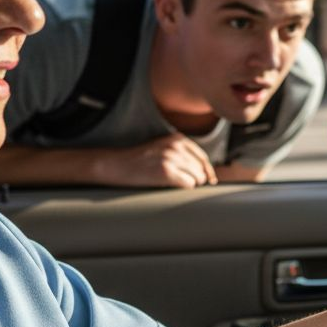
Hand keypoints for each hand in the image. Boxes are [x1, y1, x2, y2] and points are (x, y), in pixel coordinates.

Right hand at [93, 133, 217, 187]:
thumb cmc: (140, 160)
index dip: (207, 171)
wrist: (117, 164)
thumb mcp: (162, 148)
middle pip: (201, 168)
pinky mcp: (166, 172)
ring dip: (190, 183)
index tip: (209, 180)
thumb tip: (205, 172)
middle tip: (186, 184)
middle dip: (198, 178)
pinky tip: (172, 186)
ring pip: (197, 177)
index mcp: (177, 139)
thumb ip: (181, 154)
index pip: (202, 157)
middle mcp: (176, 146)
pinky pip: (188, 184)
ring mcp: (171, 158)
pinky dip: (183, 188)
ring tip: (175, 183)